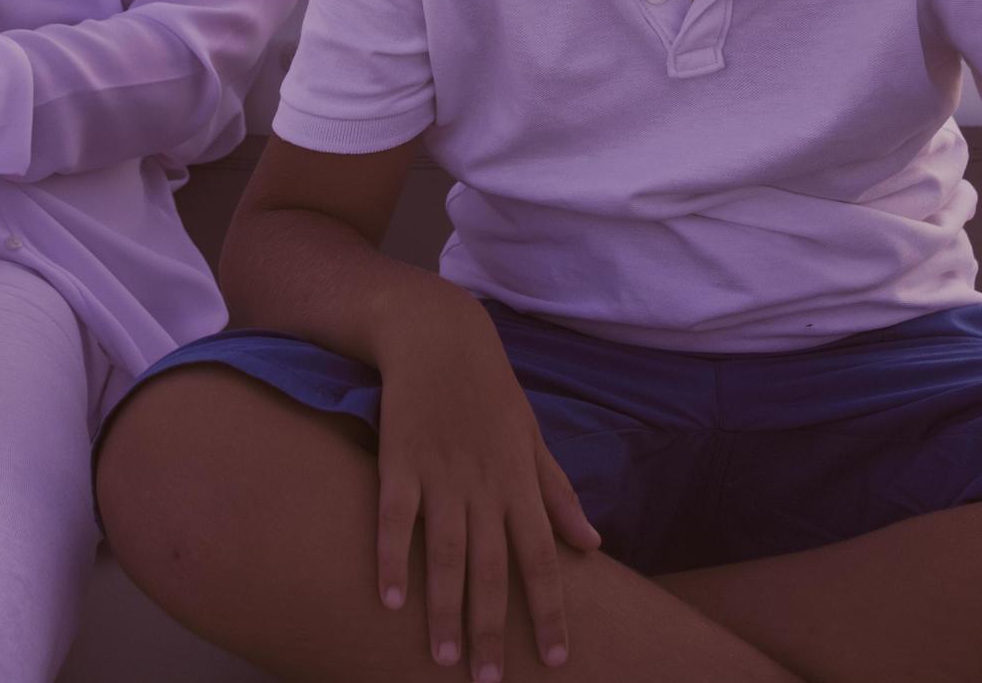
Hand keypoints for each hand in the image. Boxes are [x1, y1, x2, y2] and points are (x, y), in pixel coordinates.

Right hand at [370, 288, 599, 677]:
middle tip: (489, 682)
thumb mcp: (533, 438)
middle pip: (491, 568)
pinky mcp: (398, 461)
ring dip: (443, 609)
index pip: (542, 559)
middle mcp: (483, 485)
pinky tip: (389, 600)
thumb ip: (558, 494)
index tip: (558, 658)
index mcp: (519, 482)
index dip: (550, 610)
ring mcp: (439, 474)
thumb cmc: (490, 390)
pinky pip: (394, 518)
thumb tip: (592, 543)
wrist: (439, 334)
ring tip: (441, 659)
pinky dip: (391, 558)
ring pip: (444, 553)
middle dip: (491, 628)